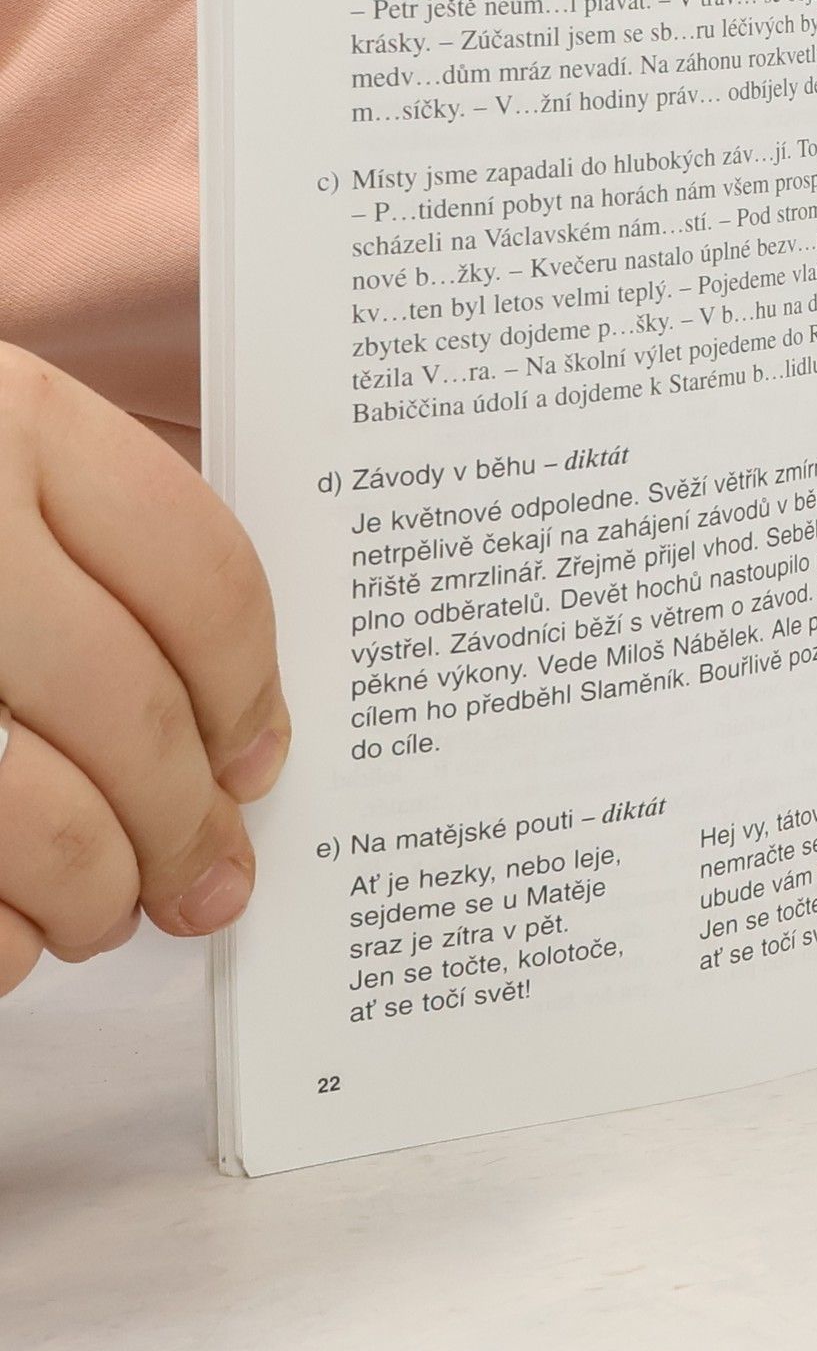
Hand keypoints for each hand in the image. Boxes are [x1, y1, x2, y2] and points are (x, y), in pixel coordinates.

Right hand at [0, 345, 288, 995]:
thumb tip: (234, 743)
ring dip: (94, 894)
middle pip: (132, 712)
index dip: (249, 695)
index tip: (256, 762)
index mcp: (14, 423)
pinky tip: (8, 926)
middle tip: (208, 878)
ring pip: (43, 821)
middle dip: (186, 824)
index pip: (201, 581)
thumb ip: (101, 562)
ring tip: (100, 909)